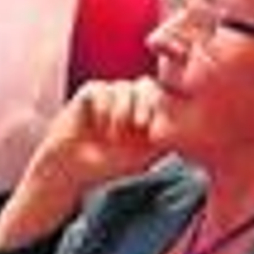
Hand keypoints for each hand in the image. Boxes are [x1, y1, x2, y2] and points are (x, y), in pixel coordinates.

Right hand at [0, 78, 161, 249]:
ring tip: (112, 135)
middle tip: (139, 125)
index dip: (160, 107)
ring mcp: (110, 95)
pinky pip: (103, 90)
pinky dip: (103, 109)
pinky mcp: (90, 92)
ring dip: (121, 111)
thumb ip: (160, 141)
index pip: (161, 97)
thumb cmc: (108, 166)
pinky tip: (98, 126)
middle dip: (144, 103)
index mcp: (145, 114)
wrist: (72, 169)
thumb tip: (181, 130)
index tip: (153, 126)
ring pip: (124, 87)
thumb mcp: (141, 157)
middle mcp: (130, 101)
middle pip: (147, 85)